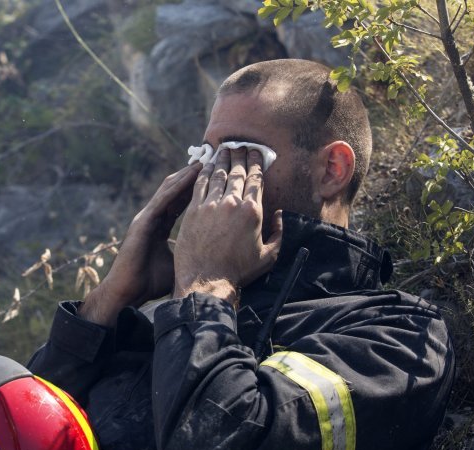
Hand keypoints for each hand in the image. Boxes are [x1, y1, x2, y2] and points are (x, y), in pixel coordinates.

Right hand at [79, 162, 202, 325]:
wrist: (128, 293)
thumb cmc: (149, 283)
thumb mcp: (176, 262)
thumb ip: (188, 251)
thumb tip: (211, 252)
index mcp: (160, 226)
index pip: (181, 202)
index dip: (196, 188)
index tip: (215, 176)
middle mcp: (152, 218)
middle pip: (175, 190)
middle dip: (193, 175)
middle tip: (213, 160)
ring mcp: (146, 218)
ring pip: (169, 189)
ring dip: (187, 174)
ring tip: (205, 161)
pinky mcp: (143, 222)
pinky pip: (163, 200)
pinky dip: (178, 186)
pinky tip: (192, 175)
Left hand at [173, 148, 281, 303]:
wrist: (206, 280)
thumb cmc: (239, 271)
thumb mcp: (269, 256)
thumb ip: (279, 233)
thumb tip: (281, 215)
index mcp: (252, 211)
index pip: (256, 179)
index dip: (256, 162)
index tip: (256, 152)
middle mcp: (232, 203)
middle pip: (237, 172)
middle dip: (240, 155)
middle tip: (241, 144)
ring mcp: (210, 205)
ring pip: (217, 174)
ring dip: (222, 159)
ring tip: (224, 149)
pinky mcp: (193, 210)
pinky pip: (199, 184)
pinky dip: (202, 172)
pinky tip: (205, 164)